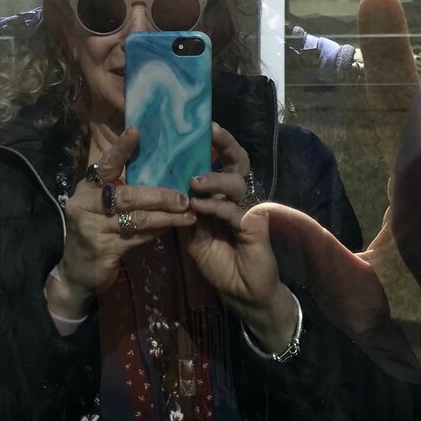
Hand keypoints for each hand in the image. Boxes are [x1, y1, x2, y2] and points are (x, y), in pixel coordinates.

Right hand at [49, 126, 195, 313]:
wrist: (77, 270)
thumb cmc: (94, 229)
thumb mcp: (100, 206)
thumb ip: (120, 189)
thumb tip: (158, 170)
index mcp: (86, 188)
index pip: (105, 165)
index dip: (121, 148)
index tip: (136, 130)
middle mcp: (85, 205)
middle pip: (128, 195)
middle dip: (159, 195)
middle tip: (183, 196)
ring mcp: (93, 228)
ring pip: (137, 218)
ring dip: (166, 216)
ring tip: (187, 213)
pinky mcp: (103, 249)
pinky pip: (137, 238)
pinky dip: (157, 232)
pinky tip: (172, 227)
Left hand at [183, 123, 298, 351]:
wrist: (241, 292)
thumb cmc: (219, 263)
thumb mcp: (194, 234)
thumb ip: (185, 212)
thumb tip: (165, 188)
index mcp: (225, 198)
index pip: (223, 164)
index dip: (217, 145)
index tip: (204, 127)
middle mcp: (240, 199)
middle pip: (238, 163)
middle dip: (226, 144)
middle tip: (211, 131)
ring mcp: (250, 211)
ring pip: (236, 183)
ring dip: (214, 179)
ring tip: (194, 181)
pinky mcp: (255, 227)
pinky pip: (234, 211)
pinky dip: (215, 207)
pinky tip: (199, 206)